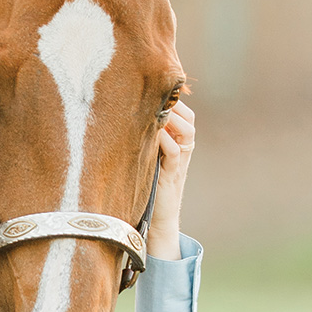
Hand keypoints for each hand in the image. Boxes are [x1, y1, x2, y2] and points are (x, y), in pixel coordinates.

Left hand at [147, 99, 195, 260]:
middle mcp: (182, 151)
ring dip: (173, 120)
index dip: (175, 102)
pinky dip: (165, 141)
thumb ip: (143, 142)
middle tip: (157, 98)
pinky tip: (153, 133)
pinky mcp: (171, 176)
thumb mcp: (146, 160)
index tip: (155, 90)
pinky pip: (174, 152)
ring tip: (157, 113)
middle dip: (176, 106)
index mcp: (177, 145)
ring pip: (187, 132)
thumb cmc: (147, 189)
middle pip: (189, 119)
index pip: (185, 115)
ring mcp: (179, 163)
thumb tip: (122, 119)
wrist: (157, 221)